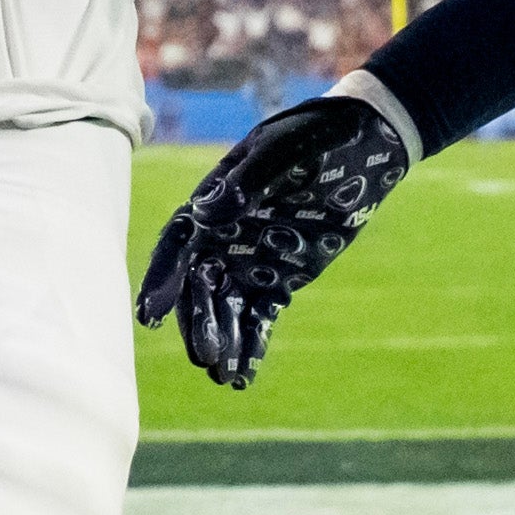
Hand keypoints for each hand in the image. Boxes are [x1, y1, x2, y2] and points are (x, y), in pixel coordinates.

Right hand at [135, 95, 412, 389]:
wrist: (364, 144)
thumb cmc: (318, 138)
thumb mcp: (286, 152)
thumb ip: (249, 181)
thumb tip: (205, 213)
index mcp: (216, 200)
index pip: (179, 244)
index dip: (162, 279)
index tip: (150, 315)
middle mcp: (224, 234)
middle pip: (199, 285)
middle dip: (198, 322)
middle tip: (206, 356)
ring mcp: (251, 259)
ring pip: (225, 307)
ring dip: (222, 340)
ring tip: (224, 376)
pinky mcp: (279, 279)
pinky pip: (258, 317)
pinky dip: (251, 345)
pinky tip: (245, 376)